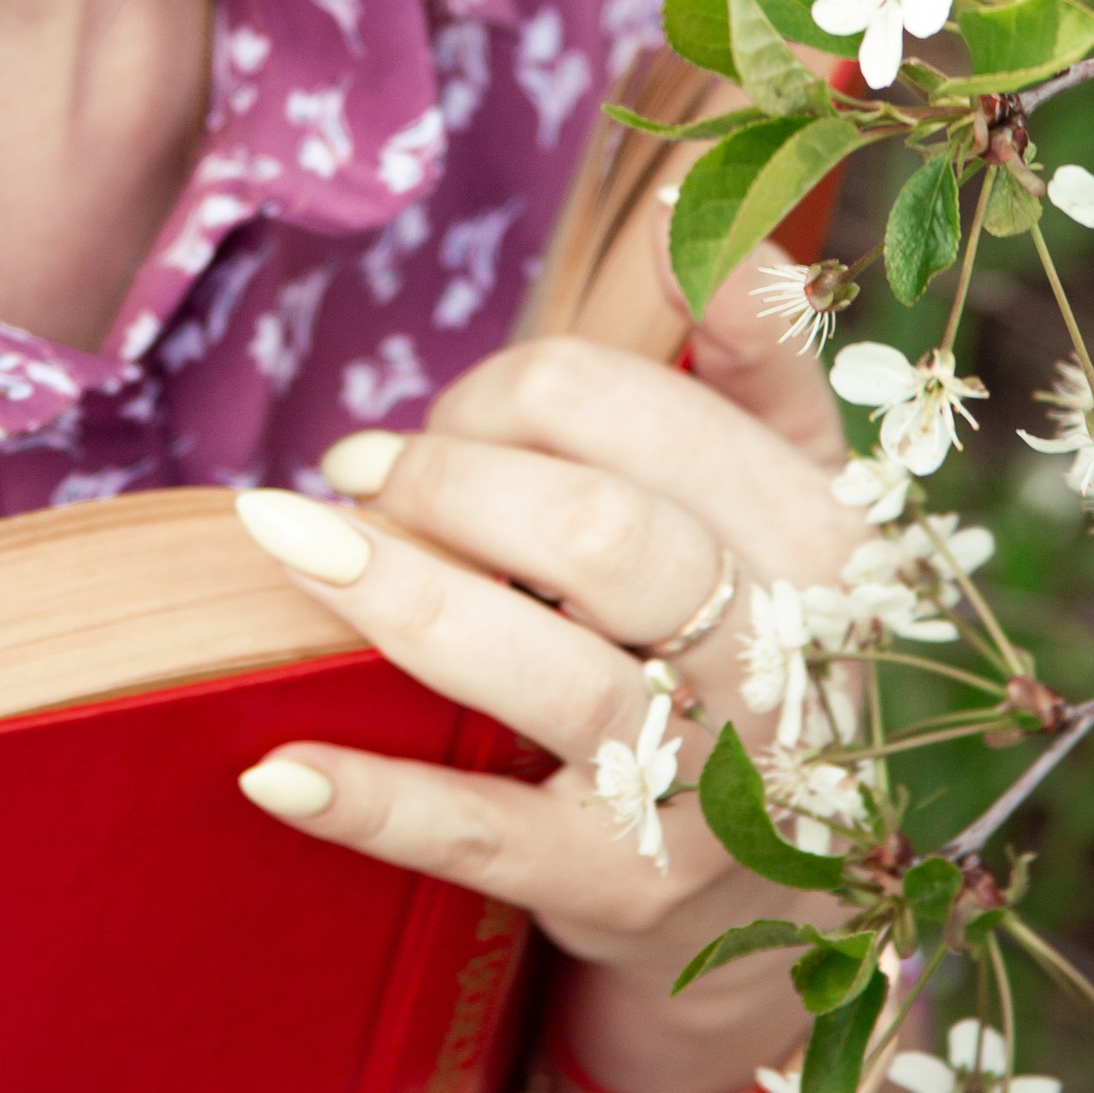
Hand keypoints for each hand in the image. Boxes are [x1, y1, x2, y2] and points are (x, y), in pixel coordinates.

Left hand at [231, 255, 862, 1002]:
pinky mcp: (619, 890)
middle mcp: (784, 666)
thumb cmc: (750, 633)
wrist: (783, 883)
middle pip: (598, 531)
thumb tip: (697, 202)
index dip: (509, 394)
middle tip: (366, 472)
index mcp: (821, 538)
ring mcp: (707, 791)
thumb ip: (752, 347)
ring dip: (398, 594)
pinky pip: (484, 836)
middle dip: (451, 479)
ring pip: (547, 673)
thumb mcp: (787, 489)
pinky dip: (373, 802)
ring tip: (291, 542)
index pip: (635, 414)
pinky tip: (272, 767)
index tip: (450, 413)